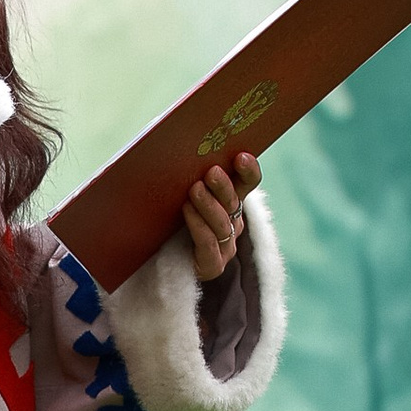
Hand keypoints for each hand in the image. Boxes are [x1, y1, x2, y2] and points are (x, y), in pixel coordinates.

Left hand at [181, 150, 259, 282]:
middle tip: (212, 171)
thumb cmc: (170, 219)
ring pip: (222, 224)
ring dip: (209, 205)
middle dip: (224, 186)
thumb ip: (188, 175)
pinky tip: (187, 210)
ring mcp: (225, 246)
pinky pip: (208, 245)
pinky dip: (198, 225)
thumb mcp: (181, 193)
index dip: (248, 170)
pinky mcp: (211, 265)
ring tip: (195, 189)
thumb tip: (177, 144)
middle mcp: (233, 223)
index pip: (248, 183)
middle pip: (234, 203)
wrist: (161, 260)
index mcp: (231, 201)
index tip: (241, 156)